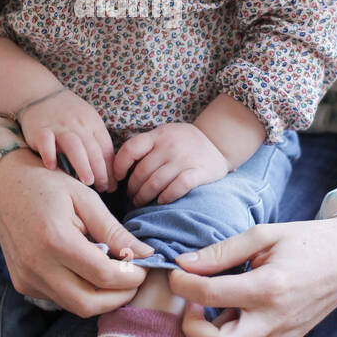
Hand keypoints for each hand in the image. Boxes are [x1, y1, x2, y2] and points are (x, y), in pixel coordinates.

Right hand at [0, 146, 154, 316]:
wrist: (3, 184)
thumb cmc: (47, 184)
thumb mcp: (85, 198)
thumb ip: (114, 230)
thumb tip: (147, 253)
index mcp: (55, 240)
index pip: (103, 275)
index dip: (132, 276)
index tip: (145, 266)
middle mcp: (37, 265)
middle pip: (89, 304)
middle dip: (119, 297)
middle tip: (135, 279)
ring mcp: (26, 278)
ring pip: (74, 306)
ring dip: (101, 297)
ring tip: (116, 275)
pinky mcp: (22, 283)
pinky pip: (60, 299)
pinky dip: (81, 292)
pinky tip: (89, 272)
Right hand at [18, 89, 116, 191]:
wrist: (39, 93)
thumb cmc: (67, 113)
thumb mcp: (87, 122)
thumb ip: (95, 143)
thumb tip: (108, 173)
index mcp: (92, 123)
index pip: (105, 149)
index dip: (110, 169)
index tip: (112, 186)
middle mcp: (78, 125)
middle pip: (93, 149)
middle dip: (100, 171)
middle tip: (102, 188)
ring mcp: (59, 127)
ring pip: (74, 146)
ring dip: (82, 164)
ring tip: (87, 181)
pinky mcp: (40, 129)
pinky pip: (46, 141)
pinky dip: (49, 153)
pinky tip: (52, 167)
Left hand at [113, 122, 230, 205]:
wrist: (218, 142)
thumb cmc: (183, 142)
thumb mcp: (164, 135)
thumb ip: (146, 146)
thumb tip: (120, 167)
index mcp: (158, 135)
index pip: (131, 149)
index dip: (119, 165)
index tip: (118, 177)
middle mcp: (170, 146)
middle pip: (142, 172)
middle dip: (132, 188)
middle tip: (131, 196)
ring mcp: (185, 159)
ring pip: (156, 183)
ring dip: (144, 196)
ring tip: (140, 202)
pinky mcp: (199, 172)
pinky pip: (178, 187)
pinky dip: (166, 196)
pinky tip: (161, 201)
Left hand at [168, 215, 336, 336]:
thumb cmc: (307, 241)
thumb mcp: (263, 234)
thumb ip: (222, 251)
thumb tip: (184, 263)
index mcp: (269, 287)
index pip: (209, 294)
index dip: (182, 283)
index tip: (176, 272)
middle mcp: (276, 319)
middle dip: (192, 327)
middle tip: (190, 303)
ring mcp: (283, 336)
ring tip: (213, 309)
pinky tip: (232, 317)